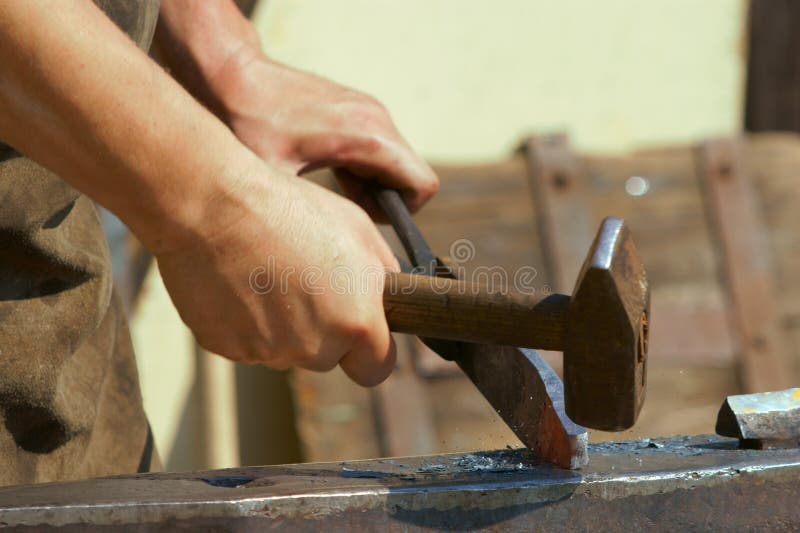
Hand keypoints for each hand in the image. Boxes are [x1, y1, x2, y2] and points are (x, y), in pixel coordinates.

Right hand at [155, 162, 399, 385]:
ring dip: (283, 325)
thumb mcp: (358, 229)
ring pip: (286, 351)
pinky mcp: (227, 349)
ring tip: (267, 273)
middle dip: (323, 330)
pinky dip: (246, 322)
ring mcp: (268, 352)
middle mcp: (315, 348)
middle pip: (328, 357)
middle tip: (304, 281)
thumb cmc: (292, 209)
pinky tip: (240, 281)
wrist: (215, 207)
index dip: (369, 350)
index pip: (375, 369)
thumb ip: (383, 275)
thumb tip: (389, 298)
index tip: (360, 330)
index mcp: (357, 323)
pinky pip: (248, 344)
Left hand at [214, 51, 438, 218]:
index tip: (368, 220)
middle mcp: (377, 118)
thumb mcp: (274, 178)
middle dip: (387, 201)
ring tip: (333, 193)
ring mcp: (369, 110)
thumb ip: (306, 213)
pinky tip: (327, 174)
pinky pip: (378, 149)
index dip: (404, 213)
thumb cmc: (249, 123)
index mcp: (367, 136)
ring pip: (394, 162)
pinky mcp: (357, 109)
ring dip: (373, 185)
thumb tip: (317, 254)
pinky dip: (363, 169)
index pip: (422, 184)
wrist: (232, 74)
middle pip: (410, 176)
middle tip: (345, 211)